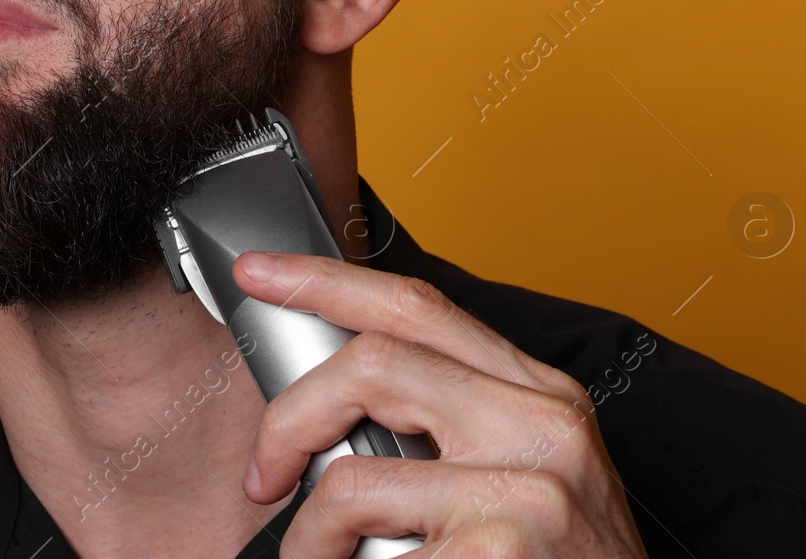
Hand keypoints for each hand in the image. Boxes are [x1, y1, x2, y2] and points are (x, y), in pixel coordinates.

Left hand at [232, 251, 648, 557]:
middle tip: (264, 473)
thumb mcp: (524, 475)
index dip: (324, 280)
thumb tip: (335, 403)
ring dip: (308, 536)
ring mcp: (529, 489)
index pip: (417, 306)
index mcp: (541, 394)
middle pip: (372, 363)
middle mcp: (544, 424)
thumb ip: (449, 425)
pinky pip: (373, 555)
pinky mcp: (503, 548)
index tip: (261, 273)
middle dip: (289, 417)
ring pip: (353, 477)